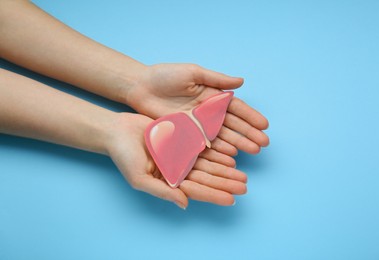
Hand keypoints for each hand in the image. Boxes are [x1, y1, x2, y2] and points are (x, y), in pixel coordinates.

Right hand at [107, 113, 246, 208]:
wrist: (117, 131)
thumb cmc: (124, 157)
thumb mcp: (140, 179)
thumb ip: (163, 192)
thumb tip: (185, 204)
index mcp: (169, 182)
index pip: (196, 191)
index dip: (214, 195)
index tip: (232, 199)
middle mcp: (178, 170)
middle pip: (207, 178)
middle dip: (225, 183)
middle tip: (244, 186)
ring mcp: (181, 154)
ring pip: (208, 164)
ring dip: (225, 170)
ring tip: (242, 175)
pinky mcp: (182, 139)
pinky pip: (203, 147)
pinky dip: (217, 152)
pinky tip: (231, 156)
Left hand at [126, 63, 268, 155]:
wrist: (140, 87)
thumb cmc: (165, 75)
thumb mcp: (192, 72)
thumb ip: (216, 79)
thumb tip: (242, 82)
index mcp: (211, 96)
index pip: (235, 108)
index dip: (250, 116)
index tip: (264, 125)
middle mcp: (207, 111)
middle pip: (232, 124)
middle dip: (249, 133)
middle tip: (263, 144)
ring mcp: (197, 124)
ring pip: (222, 135)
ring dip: (238, 143)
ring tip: (253, 150)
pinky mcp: (185, 133)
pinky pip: (205, 142)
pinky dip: (218, 149)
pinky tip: (230, 154)